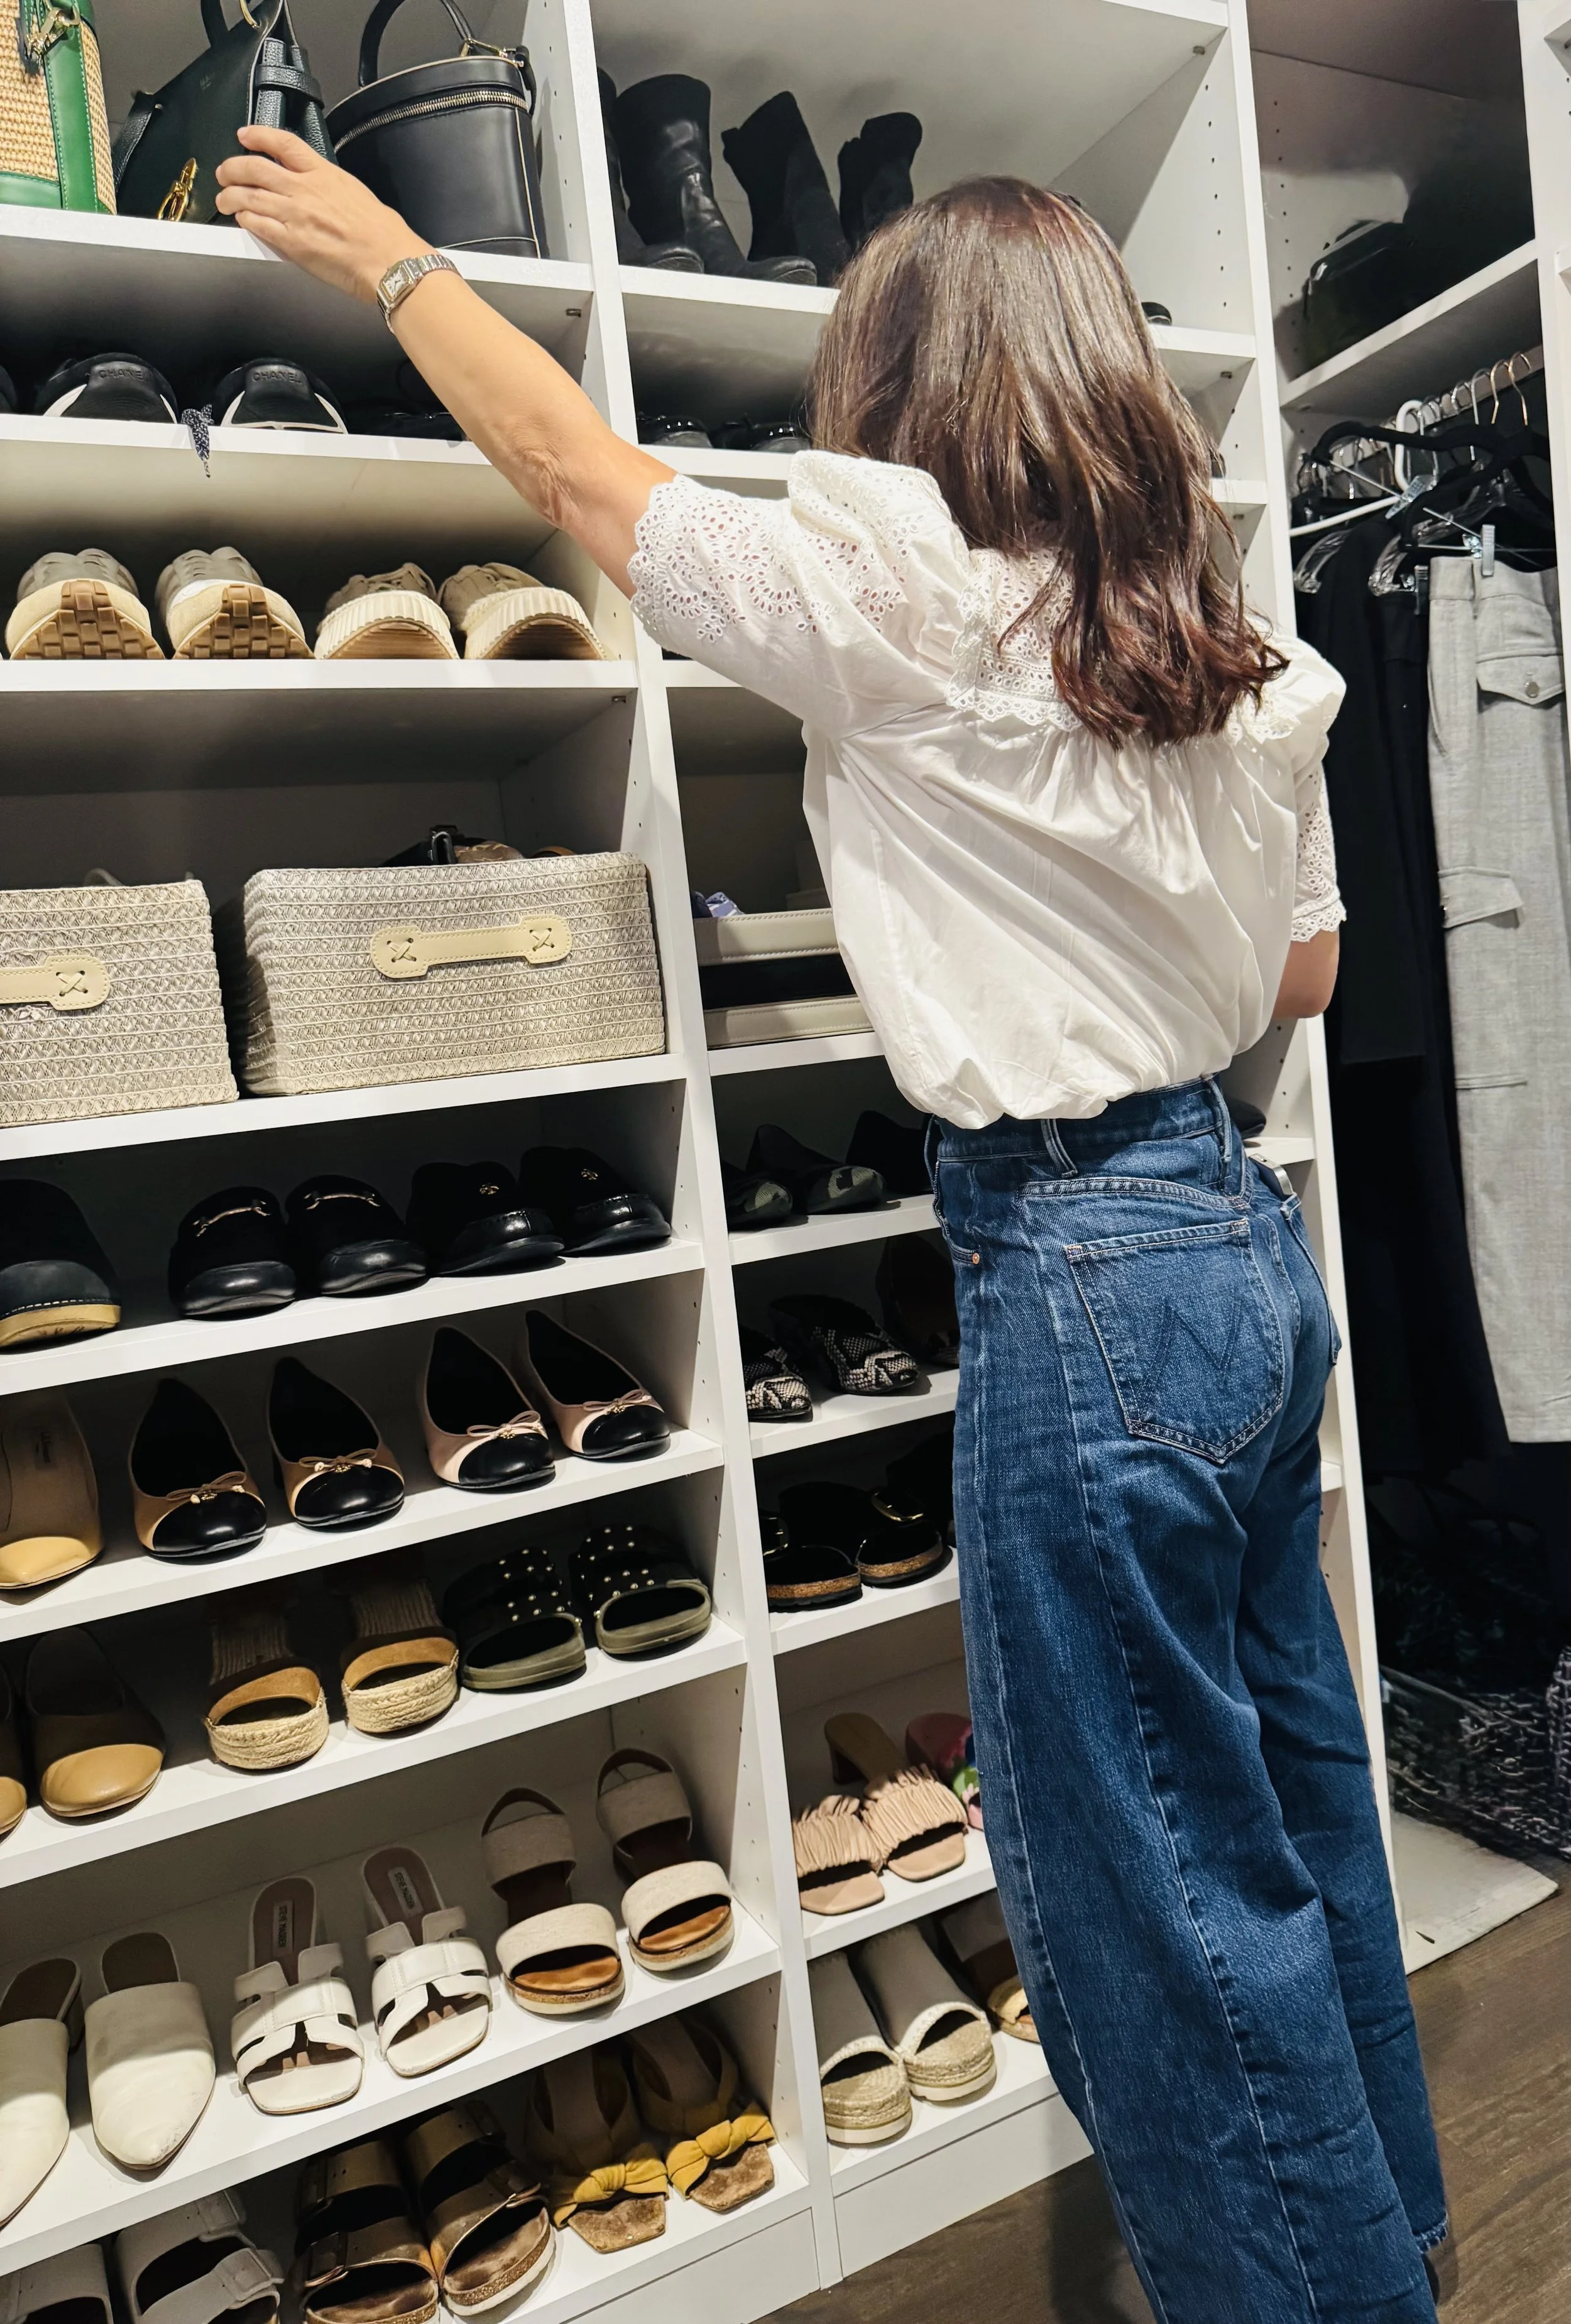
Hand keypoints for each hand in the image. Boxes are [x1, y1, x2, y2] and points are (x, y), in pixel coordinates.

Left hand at [214, 125, 430, 303]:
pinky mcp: (292, 243)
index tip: (245, 135)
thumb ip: (329, 187)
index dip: (258, 135)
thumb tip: (316, 188)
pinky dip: (245, 220)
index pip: (283, 143)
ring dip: (230, 196)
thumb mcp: (356, 192)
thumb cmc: (382, 234)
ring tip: (224, 199)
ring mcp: (295, 215)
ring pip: (248, 196)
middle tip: (224, 172)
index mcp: (323, 174)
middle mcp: (305, 190)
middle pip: (255, 167)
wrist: (389, 261)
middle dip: (232, 167)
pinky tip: (242, 220)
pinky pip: (257, 225)